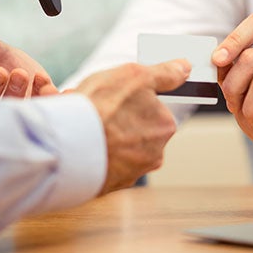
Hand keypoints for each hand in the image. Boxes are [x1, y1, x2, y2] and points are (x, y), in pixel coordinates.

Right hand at [74, 61, 189, 194]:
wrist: (68, 145)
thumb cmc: (101, 107)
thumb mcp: (135, 76)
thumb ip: (165, 73)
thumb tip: (184, 68)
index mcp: (165, 126)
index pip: (152, 109)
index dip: (128, 100)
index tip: (112, 98)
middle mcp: (154, 153)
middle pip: (134, 130)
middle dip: (116, 120)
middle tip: (94, 110)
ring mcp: (131, 172)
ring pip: (118, 147)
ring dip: (103, 136)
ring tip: (81, 125)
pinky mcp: (109, 184)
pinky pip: (103, 164)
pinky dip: (93, 154)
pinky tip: (79, 143)